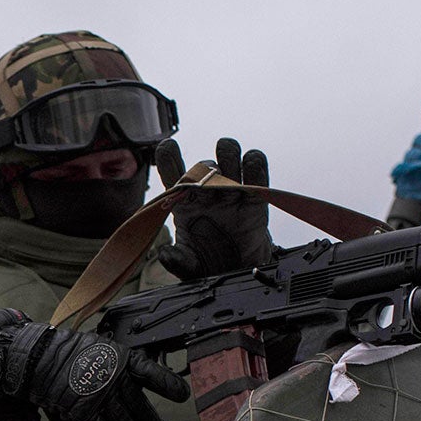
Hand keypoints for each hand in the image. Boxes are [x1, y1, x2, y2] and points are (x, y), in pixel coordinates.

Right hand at [0, 307, 189, 420]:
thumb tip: (133, 382)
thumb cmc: (66, 354)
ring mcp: (100, 397)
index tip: (182, 396)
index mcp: (122, 361)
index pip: (153, 375)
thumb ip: (116, 366)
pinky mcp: (83, 412)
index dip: (170, 387)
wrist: (36, 358)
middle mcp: (115, 379)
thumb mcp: (99, 349)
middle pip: (142, 410)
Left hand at [156, 138, 275, 280]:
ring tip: (227, 167)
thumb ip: (176, 260)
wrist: (239, 273)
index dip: (169, 158)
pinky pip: (256, 170)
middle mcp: (207, 193)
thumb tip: (164, 253)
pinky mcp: (255, 198)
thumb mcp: (188, 266)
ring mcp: (231, 193)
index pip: (173, 174)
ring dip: (228, 154)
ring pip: (229, 158)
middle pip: (204, 165)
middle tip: (205, 178)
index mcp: (185, 205)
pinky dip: (254, 163)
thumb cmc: (210, 264)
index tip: (168, 147)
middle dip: (204, 165)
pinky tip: (250, 165)